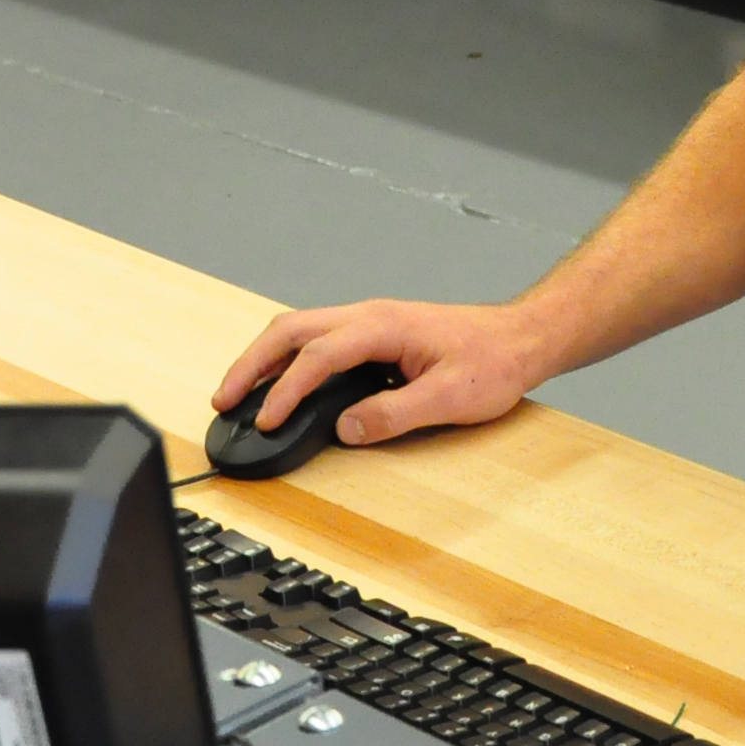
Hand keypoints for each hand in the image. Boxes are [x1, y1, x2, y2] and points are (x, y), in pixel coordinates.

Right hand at [212, 299, 548, 451]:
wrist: (521, 338)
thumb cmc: (492, 362)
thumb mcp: (448, 398)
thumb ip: (394, 414)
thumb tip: (345, 430)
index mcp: (382, 327)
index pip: (318, 357)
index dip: (286, 391)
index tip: (265, 421)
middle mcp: (368, 315)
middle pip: (291, 330)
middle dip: (251, 364)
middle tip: (223, 399)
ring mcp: (368, 319)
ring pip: (298, 329)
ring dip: (264, 358)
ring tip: (238, 393)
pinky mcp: (372, 332)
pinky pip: (315, 337)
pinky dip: (286, 357)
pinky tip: (279, 380)